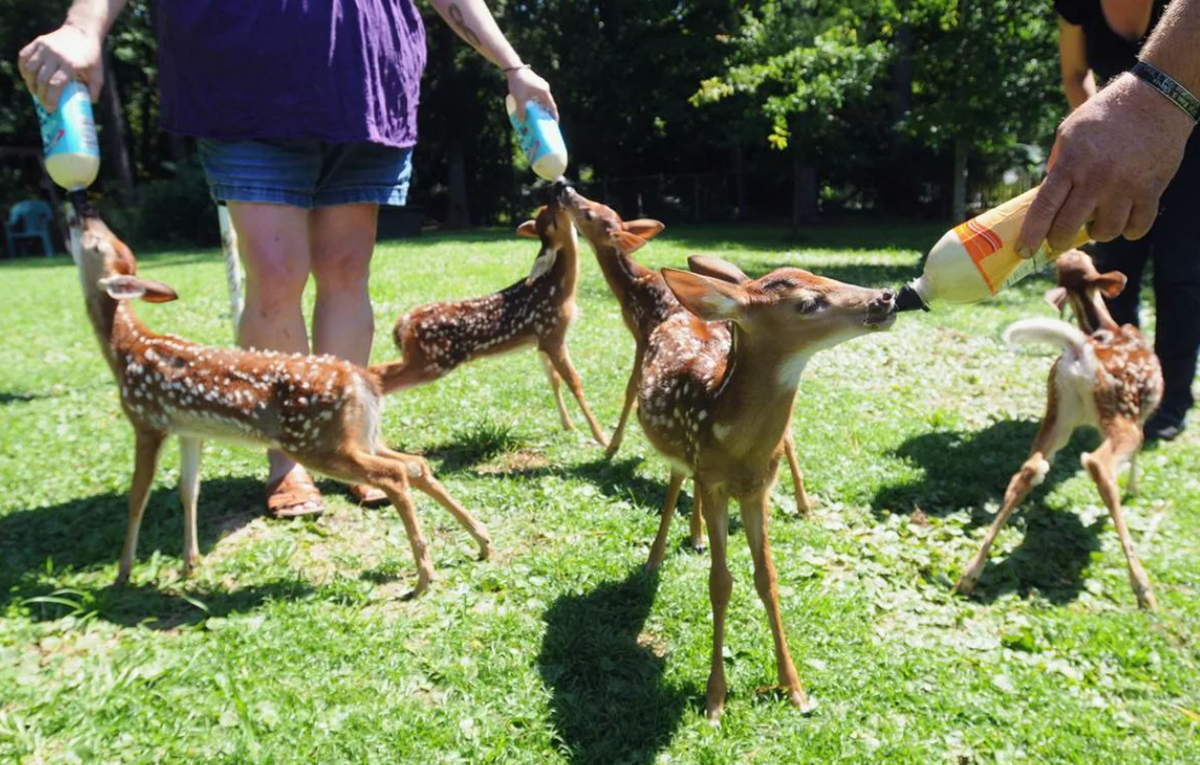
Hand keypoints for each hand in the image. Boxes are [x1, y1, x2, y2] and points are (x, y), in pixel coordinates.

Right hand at [18, 23, 103, 111]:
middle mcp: (56, 55)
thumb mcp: (97, 72)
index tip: (50, 109)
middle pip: (41, 79)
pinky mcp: (38, 41)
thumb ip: (95, 89)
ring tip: (35, 91)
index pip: (55, 85)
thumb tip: (89, 103)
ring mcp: (45, 47)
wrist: (82, 31)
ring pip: (30, 69)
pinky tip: (27, 77)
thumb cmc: (91, 55)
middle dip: (40, 95)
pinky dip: (23, 68)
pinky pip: (24, 56)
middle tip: (43, 103)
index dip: (50, 99)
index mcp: (71, 64)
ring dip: (30, 83)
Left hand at [506, 66, 557, 120]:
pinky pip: (539, 94)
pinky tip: (532, 105)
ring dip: (541, 107)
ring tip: (538, 115)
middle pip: (548, 103)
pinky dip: (538, 101)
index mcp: (544, 92)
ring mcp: (541, 84)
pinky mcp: (536, 82)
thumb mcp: (520, 99)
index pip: (552, 106)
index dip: (554, 115)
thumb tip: (522, 121)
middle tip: (545, 121)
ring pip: (543, 98)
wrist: (513, 68)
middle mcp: (545, 88)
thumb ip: (521, 111)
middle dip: (547, 112)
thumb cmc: (518, 83)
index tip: (555, 123)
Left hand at [1017, 73, 1194, 255]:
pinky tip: (1123, 221)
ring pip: (1106, 232)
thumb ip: (1057, 165)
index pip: (1044, 207)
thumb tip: (1047, 196)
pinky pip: (1138, 227)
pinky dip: (1129, 230)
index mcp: (1071, 162)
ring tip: (1096, 221)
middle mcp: (1097, 177)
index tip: (1024, 251)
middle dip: (1058, 241)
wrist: (1156, 99)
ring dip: (1098, 233)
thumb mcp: (1070, 133)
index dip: (1031, 234)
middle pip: (1068, 226)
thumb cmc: (1106, 115)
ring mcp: (1126, 185)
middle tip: (1058, 240)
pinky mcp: (1152, 189)